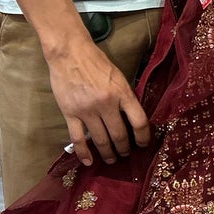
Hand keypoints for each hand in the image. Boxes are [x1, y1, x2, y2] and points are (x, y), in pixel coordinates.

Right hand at [46, 30, 151, 167]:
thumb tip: (133, 118)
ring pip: (101, 140)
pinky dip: (84, 153)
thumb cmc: (96, 62)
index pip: (140, 122)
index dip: (144, 137)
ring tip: (111, 159)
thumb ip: (126, 96)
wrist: (69, 52)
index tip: (143, 144)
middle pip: (120, 135)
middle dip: (125, 148)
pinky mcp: (70, 113)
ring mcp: (87, 110)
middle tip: (125, 154)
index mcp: (122, 93)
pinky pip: (78, 139)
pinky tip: (89, 162)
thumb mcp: (119, 77)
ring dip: (108, 153)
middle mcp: (107, 104)